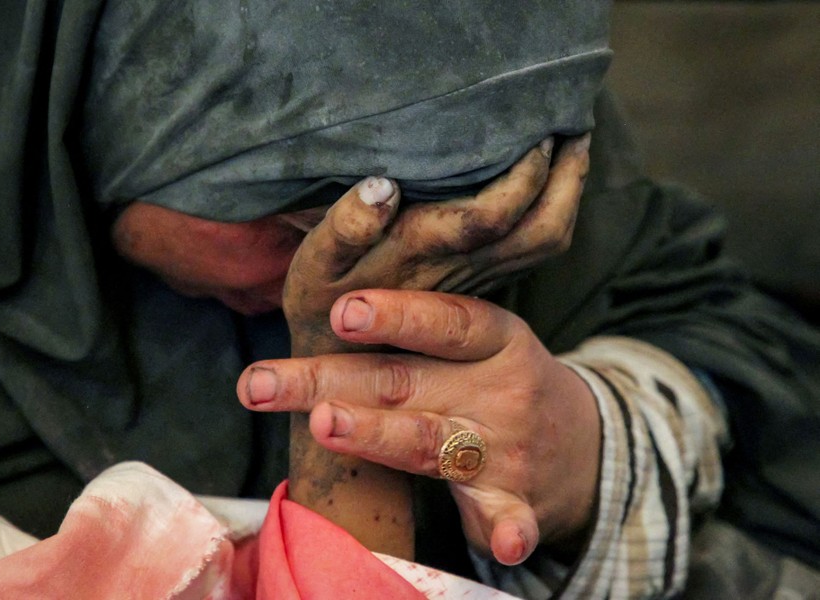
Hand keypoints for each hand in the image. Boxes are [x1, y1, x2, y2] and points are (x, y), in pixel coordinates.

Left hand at [239, 289, 600, 564]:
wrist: (583, 444)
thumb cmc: (500, 380)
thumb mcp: (480, 343)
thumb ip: (418, 332)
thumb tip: (324, 304)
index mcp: (495, 338)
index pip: (444, 321)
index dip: (395, 315)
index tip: (341, 312)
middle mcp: (500, 389)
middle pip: (403, 382)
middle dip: (326, 382)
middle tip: (260, 384)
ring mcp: (506, 449)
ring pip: (430, 444)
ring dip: (380, 436)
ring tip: (327, 426)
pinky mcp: (516, 502)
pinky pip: (511, 519)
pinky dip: (510, 532)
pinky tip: (505, 546)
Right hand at [282, 133, 590, 353]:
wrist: (344, 373)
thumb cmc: (322, 304)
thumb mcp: (314, 268)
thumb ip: (344, 227)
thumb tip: (383, 186)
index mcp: (419, 255)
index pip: (489, 216)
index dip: (521, 173)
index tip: (533, 125)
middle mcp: (460, 271)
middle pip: (538, 231)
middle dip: (566, 177)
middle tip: (575, 122)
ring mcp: (477, 282)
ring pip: (544, 244)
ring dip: (569, 194)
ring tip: (576, 145)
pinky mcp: (482, 287)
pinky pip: (534, 251)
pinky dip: (554, 212)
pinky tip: (553, 182)